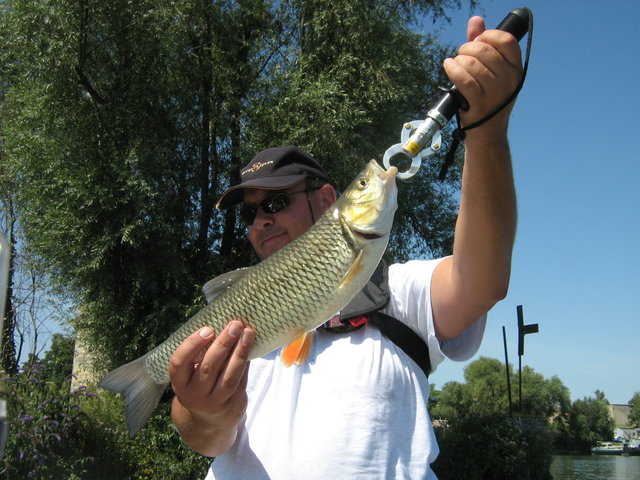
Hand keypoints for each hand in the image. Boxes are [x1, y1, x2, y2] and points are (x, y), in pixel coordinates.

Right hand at [169, 320, 253, 434]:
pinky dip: (246, 362)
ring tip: (248, 332)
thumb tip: (223, 325)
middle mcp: (194, 395)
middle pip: (209, 367)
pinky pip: (241, 380)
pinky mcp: (233, 405)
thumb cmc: (199, 384)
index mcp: (179, 383)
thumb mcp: (192, 374)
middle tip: (235, 324)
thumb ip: (201, 354)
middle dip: (224, 343)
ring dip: (240, 352)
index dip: (192, 345)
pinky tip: (250, 346)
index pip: (180, 362)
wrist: (208, 420)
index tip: (208, 329)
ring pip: (229, 376)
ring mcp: (214, 403)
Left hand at [443, 16, 522, 138]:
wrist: (487, 134)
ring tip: (454, 63)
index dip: (488, 35)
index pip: (506, 41)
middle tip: (461, 55)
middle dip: (467, 48)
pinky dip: (453, 69)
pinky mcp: (479, 104)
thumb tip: (476, 20)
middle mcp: (509, 81)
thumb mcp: (493, 73)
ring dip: (458, 60)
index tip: (477, 41)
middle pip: (485, 50)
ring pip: (472, 64)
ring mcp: (495, 93)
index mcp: (515, 70)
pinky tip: (448, 66)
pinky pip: (464, 79)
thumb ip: (484, 45)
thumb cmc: (488, 100)